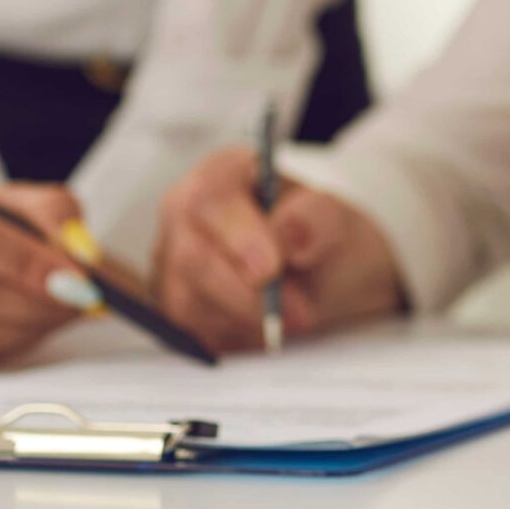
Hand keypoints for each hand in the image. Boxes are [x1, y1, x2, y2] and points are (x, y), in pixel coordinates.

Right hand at [0, 184, 91, 369]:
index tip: (75, 276)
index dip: (25, 260)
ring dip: (27, 324)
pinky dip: (11, 342)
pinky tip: (33, 324)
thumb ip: (55, 214)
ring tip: (62, 310)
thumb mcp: (29, 203)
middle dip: (34, 300)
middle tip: (79, 300)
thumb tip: (77, 253)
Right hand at [152, 147, 403, 352]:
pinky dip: (236, 334)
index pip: (210, 201)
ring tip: (294, 315)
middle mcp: (186, 214)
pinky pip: (192, 330)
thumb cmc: (323, 237)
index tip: (271, 269)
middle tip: (298, 310)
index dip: (238, 237)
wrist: (328, 276)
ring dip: (248, 318)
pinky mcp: (174, 303)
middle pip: (192, 257)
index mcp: (222, 174)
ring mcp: (172, 261)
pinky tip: (266, 324)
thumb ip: (316, 218)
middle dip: (248, 294)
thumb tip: (290, 234)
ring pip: (188, 300)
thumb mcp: (336, 219)